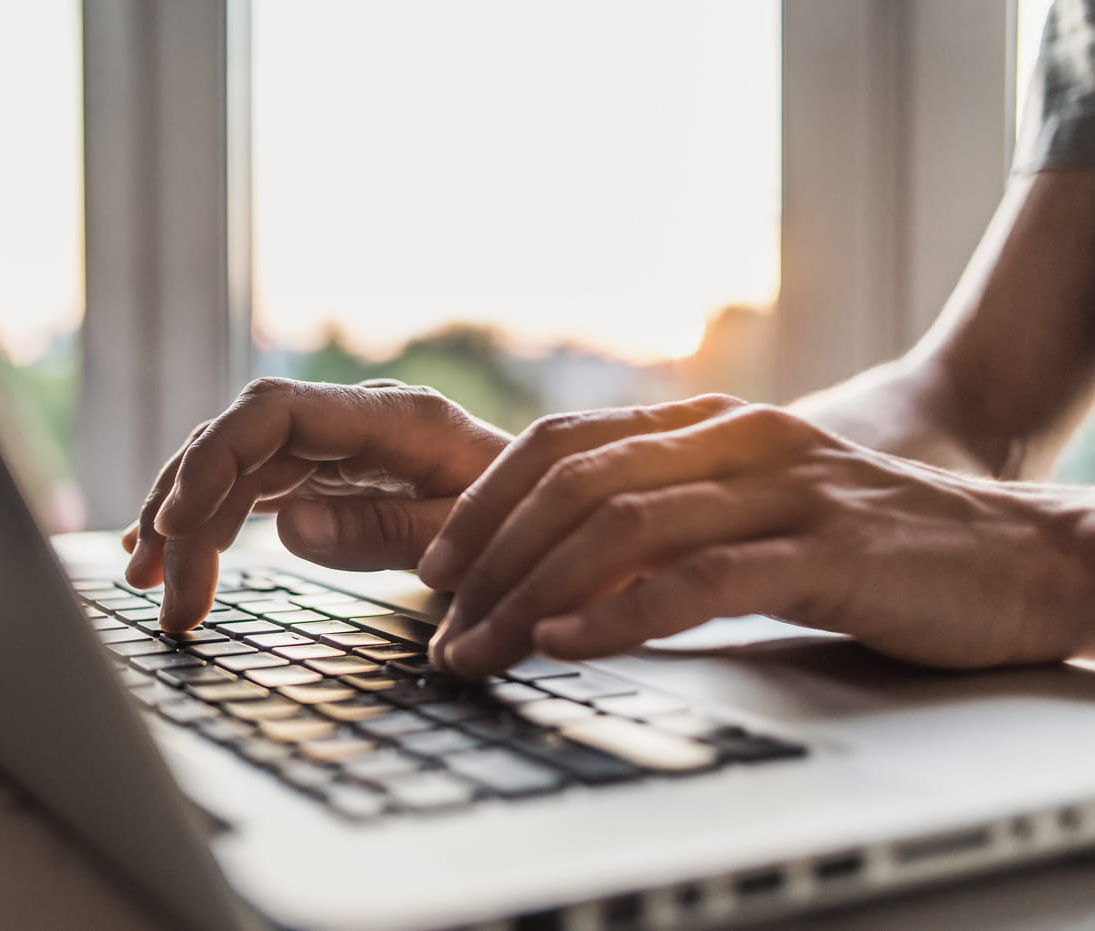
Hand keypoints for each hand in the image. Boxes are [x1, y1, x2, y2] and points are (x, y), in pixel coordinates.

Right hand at [121, 378, 509, 631]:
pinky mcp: (328, 472)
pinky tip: (176, 556)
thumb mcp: (467, 535)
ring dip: (186, 521)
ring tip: (151, 587)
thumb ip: (386, 530)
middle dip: (186, 510)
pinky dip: (211, 522)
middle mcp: (353, 420)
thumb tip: (288, 527)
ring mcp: (336, 445)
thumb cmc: (523, 521)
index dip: (213, 460)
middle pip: (239, 443)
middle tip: (162, 593)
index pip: (273, 413)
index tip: (175, 525)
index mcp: (391, 418)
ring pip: (234, 465)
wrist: (552, 514)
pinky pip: (252, 487)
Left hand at [417, 394, 1094, 676]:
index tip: (437, 565)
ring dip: (533, 593)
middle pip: (574, 481)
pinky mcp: (828, 550)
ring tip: (483, 648)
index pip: (564, 442)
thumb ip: (672, 522)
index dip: (486, 501)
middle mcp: (737, 441)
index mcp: (711, 426)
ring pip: (622, 527)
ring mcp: (783, 489)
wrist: (1020, 555)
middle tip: (444, 625)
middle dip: (490, 556)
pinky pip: (702, 577)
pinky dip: (623, 612)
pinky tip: (570, 642)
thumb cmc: (874, 544)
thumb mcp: (755, 514)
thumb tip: (565, 570)